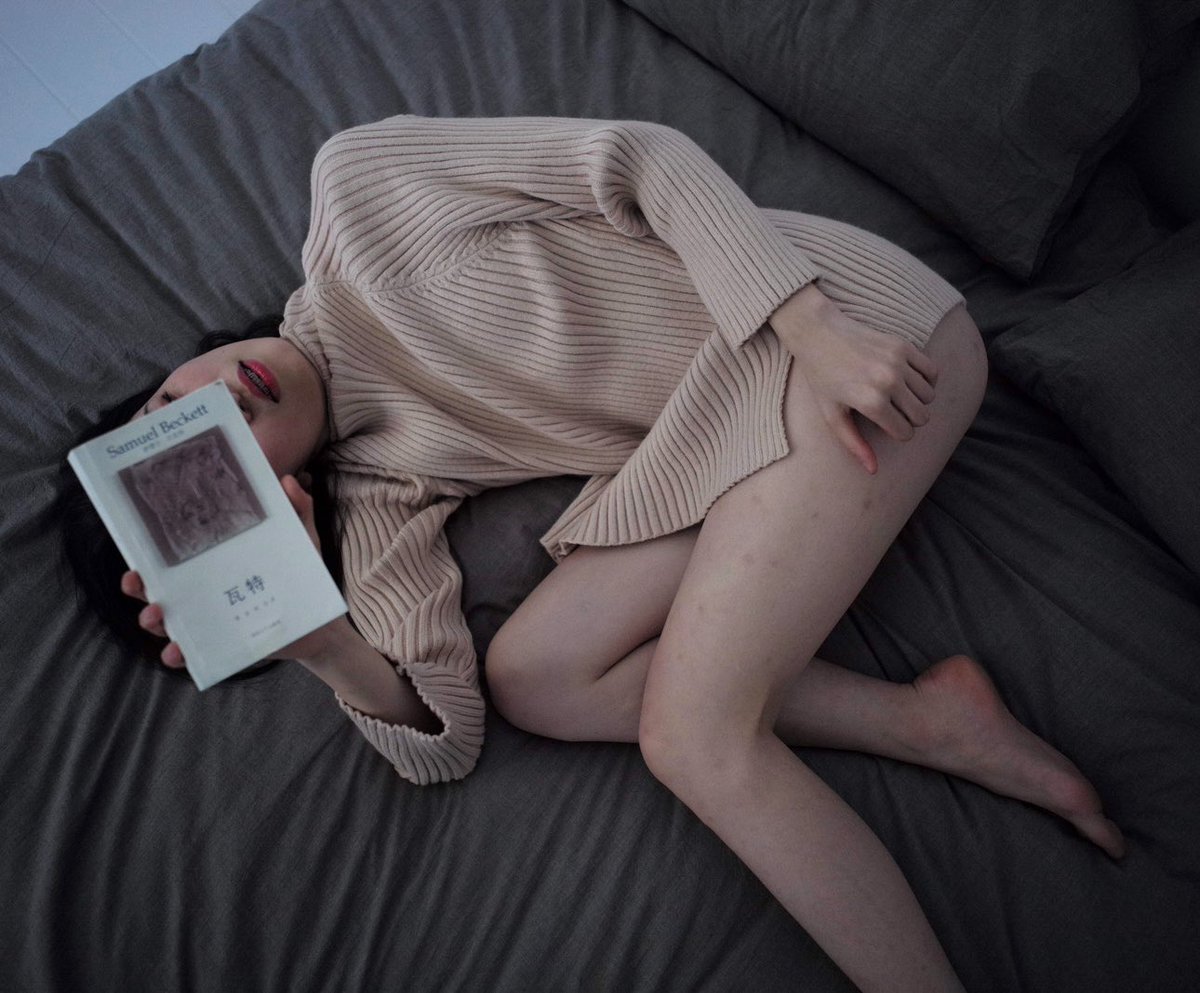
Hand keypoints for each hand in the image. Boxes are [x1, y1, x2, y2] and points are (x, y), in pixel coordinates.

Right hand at [120, 472, 342, 670]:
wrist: (322, 622)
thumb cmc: (303, 575)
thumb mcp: (301, 539)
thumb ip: (298, 508)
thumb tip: (285, 480)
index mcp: (213, 563)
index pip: (171, 556)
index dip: (147, 551)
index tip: (135, 545)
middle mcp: (203, 591)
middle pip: (157, 588)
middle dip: (137, 585)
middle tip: (135, 579)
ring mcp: (210, 620)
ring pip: (167, 622)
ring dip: (152, 619)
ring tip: (156, 613)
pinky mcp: (223, 646)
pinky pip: (193, 654)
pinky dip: (179, 655)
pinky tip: (176, 653)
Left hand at [769, 283, 938, 474]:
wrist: (819, 334)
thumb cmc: (822, 378)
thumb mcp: (832, 415)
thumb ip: (853, 444)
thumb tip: (873, 470)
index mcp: (871, 403)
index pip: (905, 433)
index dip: (897, 434)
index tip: (885, 426)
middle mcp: (888, 382)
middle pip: (922, 416)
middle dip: (911, 420)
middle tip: (893, 413)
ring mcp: (898, 363)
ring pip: (929, 396)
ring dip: (918, 400)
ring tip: (899, 396)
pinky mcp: (904, 346)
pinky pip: (933, 371)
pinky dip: (927, 380)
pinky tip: (909, 381)